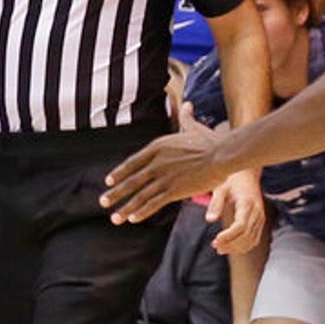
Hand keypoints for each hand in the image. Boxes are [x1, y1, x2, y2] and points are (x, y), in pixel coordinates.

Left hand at [102, 104, 229, 223]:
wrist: (222, 154)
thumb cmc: (211, 141)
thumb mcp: (193, 127)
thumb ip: (185, 118)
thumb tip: (187, 104)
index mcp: (157, 148)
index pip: (132, 163)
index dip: (119, 173)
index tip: (108, 180)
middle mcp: (156, 163)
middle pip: (131, 180)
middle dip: (115, 193)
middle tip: (103, 201)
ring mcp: (164, 177)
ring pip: (140, 195)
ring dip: (125, 208)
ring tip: (114, 218)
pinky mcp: (175, 190)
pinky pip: (155, 203)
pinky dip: (143, 211)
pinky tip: (133, 218)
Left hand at [206, 167, 265, 254]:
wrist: (247, 175)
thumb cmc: (231, 181)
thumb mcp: (220, 188)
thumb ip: (215, 203)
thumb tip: (209, 220)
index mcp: (247, 204)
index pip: (241, 225)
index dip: (229, 236)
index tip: (216, 240)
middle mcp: (257, 212)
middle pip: (247, 235)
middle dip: (231, 244)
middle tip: (215, 247)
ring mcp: (261, 218)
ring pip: (252, 239)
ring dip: (237, 248)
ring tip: (220, 249)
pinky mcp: (260, 221)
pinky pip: (255, 238)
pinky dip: (244, 246)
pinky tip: (232, 248)